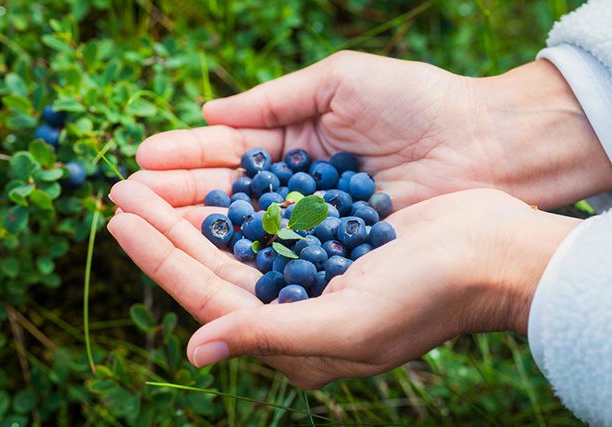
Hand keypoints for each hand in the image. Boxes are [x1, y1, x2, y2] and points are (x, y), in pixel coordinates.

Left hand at [108, 180, 578, 388]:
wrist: (492, 255)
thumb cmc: (428, 298)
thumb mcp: (347, 327)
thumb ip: (268, 337)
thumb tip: (195, 349)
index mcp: (293, 338)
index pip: (209, 298)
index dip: (161, 260)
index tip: (120, 224)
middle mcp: (295, 306)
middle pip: (214, 265)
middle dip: (167, 228)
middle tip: (122, 190)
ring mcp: (311, 270)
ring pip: (234, 238)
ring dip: (194, 209)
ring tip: (151, 179)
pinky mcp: (328, 237)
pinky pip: (268, 216)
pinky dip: (237, 196)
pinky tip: (212, 175)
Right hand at [132, 51, 611, 211]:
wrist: (485, 144)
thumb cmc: (418, 104)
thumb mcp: (340, 82)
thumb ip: (274, 102)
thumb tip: (210, 113)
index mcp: (297, 146)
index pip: (228, 156)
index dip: (185, 159)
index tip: (141, 162)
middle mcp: (299, 191)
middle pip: (227, 198)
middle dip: (176, 199)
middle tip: (125, 200)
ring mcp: (317, 228)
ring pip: (245, 232)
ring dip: (195, 230)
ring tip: (144, 226)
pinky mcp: (338, 256)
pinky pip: (281, 257)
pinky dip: (242, 256)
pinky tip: (200, 256)